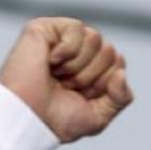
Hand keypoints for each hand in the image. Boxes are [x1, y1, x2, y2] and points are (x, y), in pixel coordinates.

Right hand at [0, 18, 133, 142]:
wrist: (28, 120)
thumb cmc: (56, 121)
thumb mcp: (100, 116)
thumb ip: (121, 97)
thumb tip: (122, 72)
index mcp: (90, 70)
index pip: (119, 64)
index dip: (105, 85)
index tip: (83, 97)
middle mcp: (77, 53)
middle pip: (110, 50)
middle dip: (92, 76)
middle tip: (67, 87)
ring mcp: (60, 40)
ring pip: (95, 38)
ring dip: (79, 66)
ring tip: (58, 76)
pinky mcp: (44, 29)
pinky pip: (77, 28)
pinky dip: (68, 51)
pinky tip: (51, 62)